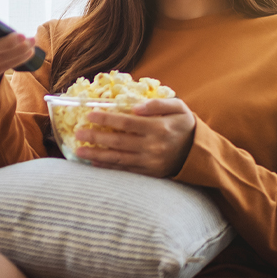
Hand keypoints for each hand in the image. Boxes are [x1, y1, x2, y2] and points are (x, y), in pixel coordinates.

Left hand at [73, 98, 196, 177]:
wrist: (199, 152)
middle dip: (96, 137)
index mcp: (159, 128)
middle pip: (119, 142)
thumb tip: (135, 106)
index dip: (106, 119)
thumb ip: (157, 104)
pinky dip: (108, 167)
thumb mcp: (178, 107)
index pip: (127, 122)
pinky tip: (94, 163)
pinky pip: (125, 170)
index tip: (89, 115)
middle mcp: (153, 147)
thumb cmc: (184, 124)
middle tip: (77, 133)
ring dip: (96, 155)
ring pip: (118, 158)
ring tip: (79, 151)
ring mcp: (150, 162)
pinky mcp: (149, 173)